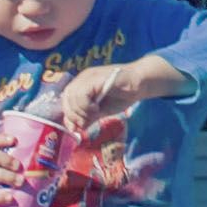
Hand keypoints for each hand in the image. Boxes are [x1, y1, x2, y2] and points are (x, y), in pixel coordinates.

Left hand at [49, 57, 169, 130]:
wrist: (140, 83)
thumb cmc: (123, 95)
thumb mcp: (102, 110)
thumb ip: (88, 117)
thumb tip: (76, 129)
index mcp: (82, 84)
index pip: (66, 99)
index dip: (68, 115)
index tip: (75, 127)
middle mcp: (83, 78)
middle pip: (67, 98)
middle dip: (74, 115)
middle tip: (87, 122)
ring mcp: (89, 76)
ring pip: (73, 96)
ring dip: (81, 111)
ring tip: (95, 114)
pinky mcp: (96, 78)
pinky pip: (82, 94)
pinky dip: (86, 106)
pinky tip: (97, 109)